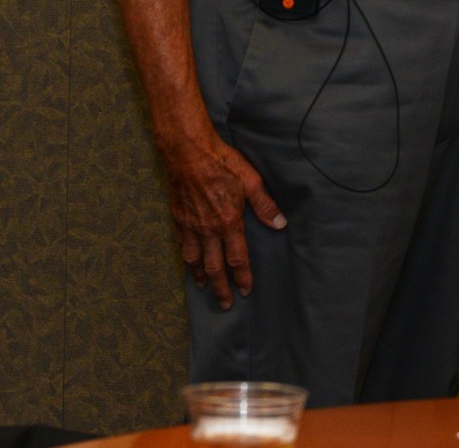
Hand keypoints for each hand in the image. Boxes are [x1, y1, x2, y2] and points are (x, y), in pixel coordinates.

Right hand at [162, 129, 284, 308]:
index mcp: (228, 222)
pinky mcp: (177, 218)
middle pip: (214, 267)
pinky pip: (181, 244)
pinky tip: (188, 261)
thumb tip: (280, 224)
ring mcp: (190, 226)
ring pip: (193, 259)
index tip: (246, 292)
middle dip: (221, 288)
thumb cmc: (223, 163)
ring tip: (205, 288)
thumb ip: (265, 205)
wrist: (188, 153)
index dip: (242, 277)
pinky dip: (185, 257)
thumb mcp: (251, 181)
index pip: (237, 259)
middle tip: (225, 305)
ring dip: (200, 276)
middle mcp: (208, 229)